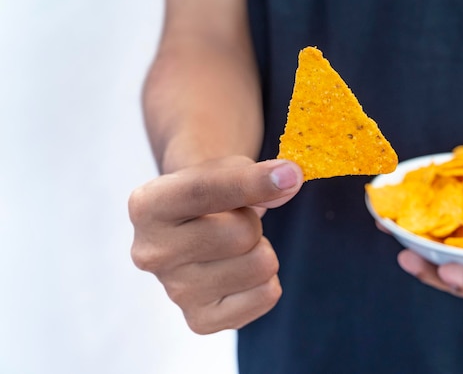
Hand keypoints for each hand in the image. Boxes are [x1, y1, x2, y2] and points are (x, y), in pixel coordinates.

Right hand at [128, 156, 302, 332]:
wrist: (192, 228)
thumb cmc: (211, 192)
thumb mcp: (226, 168)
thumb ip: (254, 173)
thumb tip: (289, 181)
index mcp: (147, 206)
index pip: (204, 191)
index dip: (252, 182)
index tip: (290, 174)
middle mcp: (152, 252)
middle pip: (241, 233)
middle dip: (254, 221)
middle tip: (236, 220)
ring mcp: (175, 292)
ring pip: (259, 266)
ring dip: (261, 250)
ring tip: (236, 246)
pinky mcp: (200, 321)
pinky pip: (266, 296)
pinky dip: (266, 280)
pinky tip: (241, 270)